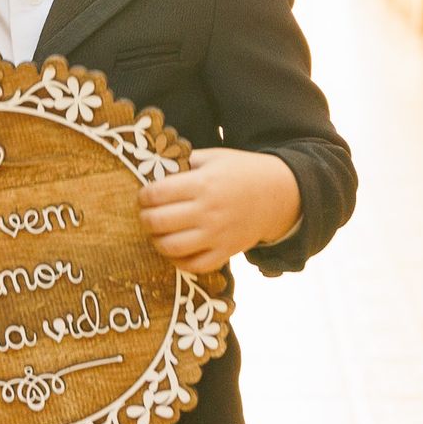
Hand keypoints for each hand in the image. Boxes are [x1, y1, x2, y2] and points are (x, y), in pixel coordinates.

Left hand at [138, 148, 299, 273]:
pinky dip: (178, 261)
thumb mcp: (214, 157)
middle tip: (146, 215)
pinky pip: (194, 266)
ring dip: (156, 241)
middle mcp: (207, 211)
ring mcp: (217, 235)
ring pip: (171, 247)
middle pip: (158, 222)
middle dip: (144, 219)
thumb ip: (185, 161)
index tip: (144, 196)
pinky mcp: (226, 252)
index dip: (143, 196)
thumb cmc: (242, 171)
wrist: (279, 194)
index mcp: (202, 184)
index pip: (156, 193)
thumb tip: (156, 168)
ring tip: (158, 233)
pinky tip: (176, 249)